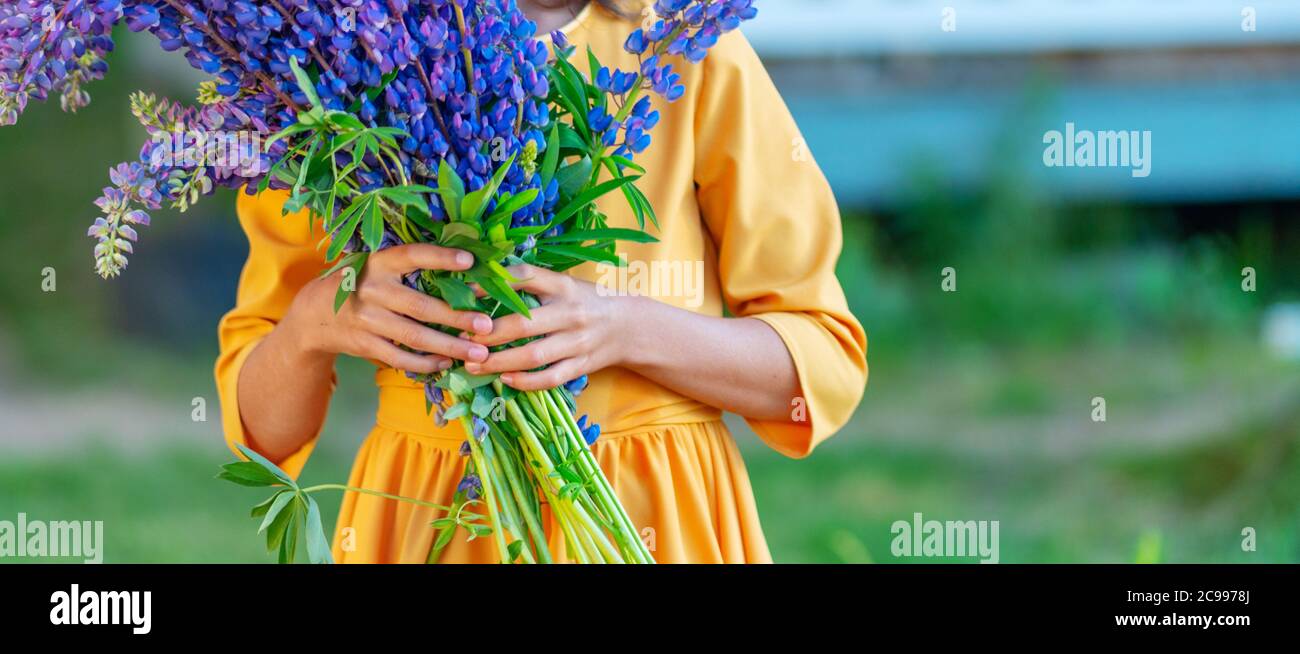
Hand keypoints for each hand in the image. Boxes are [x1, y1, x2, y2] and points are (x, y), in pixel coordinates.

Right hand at [282, 243, 493, 373]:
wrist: (314, 314)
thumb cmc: (362, 284)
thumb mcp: (378, 267)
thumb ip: (409, 268)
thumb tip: (467, 267)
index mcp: (378, 263)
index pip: (412, 255)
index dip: (440, 257)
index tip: (470, 260)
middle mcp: (371, 290)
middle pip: (421, 306)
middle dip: (457, 317)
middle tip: (487, 325)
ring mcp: (367, 320)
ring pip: (415, 337)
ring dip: (449, 346)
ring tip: (478, 352)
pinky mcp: (365, 345)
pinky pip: (401, 358)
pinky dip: (426, 363)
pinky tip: (447, 363)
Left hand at [463, 264, 628, 390]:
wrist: (629, 326)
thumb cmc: (586, 302)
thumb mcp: (564, 284)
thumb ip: (532, 284)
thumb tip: (483, 284)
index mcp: (564, 285)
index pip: (525, 277)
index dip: (494, 284)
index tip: (467, 292)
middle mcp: (571, 312)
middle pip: (523, 324)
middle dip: (488, 333)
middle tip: (463, 339)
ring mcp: (577, 342)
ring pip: (533, 355)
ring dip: (499, 362)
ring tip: (473, 365)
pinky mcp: (581, 365)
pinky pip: (550, 378)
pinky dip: (526, 381)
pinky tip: (505, 380)